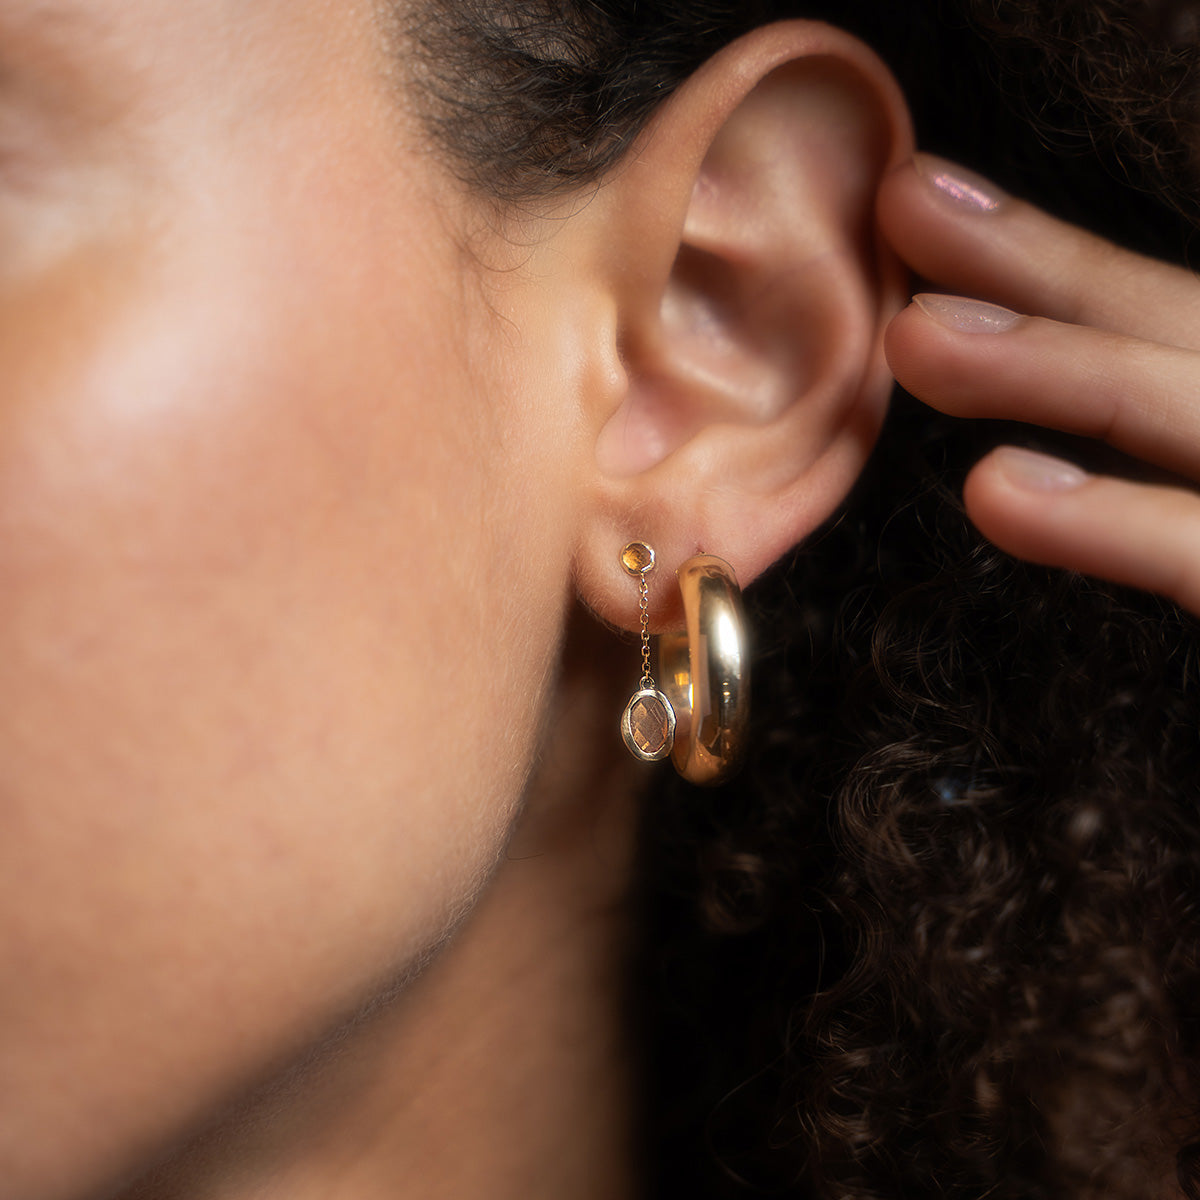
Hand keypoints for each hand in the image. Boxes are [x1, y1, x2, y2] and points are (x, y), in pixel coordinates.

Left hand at [879, 153, 1199, 613]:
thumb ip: (1172, 433)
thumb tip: (1034, 432)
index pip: (1179, 319)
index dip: (1057, 264)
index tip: (932, 207)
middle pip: (1190, 334)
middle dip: (1050, 271)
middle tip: (906, 205)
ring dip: (1062, 370)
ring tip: (916, 338)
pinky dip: (1119, 524)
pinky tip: (1001, 490)